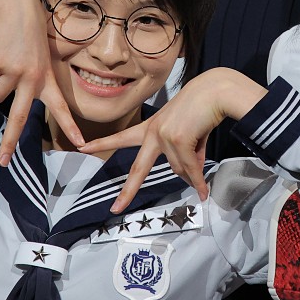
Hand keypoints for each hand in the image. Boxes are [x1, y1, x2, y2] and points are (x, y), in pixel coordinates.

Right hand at [0, 0, 82, 165]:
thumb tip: (1, 94)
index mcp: (47, 78)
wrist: (15, 4)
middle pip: (20, 118)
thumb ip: (28, 76)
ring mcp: (17, 73)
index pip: (61, 107)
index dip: (70, 126)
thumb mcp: (37, 55)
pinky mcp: (1, 65)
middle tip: (2, 162)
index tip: (81, 143)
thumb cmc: (26, 29)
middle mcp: (34, 79)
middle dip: (9, 142)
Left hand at [80, 67, 265, 212]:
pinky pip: (190, 169)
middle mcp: (153, 131)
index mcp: (151, 126)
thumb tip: (190, 177)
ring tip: (204, 168)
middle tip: (115, 208)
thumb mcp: (188, 132)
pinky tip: (203, 192)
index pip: (122, 137)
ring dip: (193, 174)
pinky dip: (198, 181)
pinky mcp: (177, 140)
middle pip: (137, 168)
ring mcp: (164, 136)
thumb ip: (185, 154)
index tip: (83, 148)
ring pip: (179, 169)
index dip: (102, 143)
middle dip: (127, 191)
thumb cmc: (204, 107)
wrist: (215, 91)